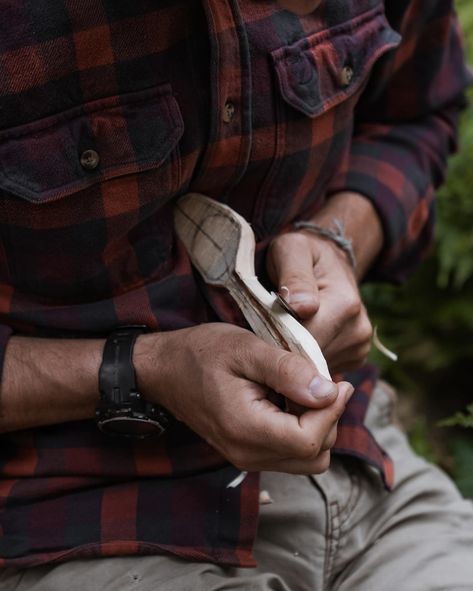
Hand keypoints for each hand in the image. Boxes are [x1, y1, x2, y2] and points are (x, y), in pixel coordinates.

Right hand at [134, 324, 353, 473]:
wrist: (164, 370)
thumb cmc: (201, 353)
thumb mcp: (246, 349)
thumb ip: (288, 371)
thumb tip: (329, 393)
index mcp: (245, 428)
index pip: (309, 440)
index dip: (332, 412)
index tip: (338, 381)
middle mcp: (247, 453)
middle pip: (313, 456)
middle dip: (328, 419)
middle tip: (326, 383)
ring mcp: (246, 457)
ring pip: (306, 459)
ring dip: (317, 426)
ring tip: (308, 390)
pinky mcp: (247, 452)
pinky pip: (289, 454)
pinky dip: (302, 431)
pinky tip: (293, 401)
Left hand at [266, 230, 372, 373]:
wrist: (329, 259)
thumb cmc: (302, 253)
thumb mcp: (291, 250)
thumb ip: (294, 276)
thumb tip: (301, 307)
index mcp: (343, 304)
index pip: (305, 341)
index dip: (277, 342)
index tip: (256, 336)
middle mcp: (358, 329)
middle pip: (311, 359)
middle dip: (284, 352)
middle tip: (261, 338)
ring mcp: (360, 346)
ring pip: (316, 367)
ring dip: (294, 358)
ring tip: (277, 338)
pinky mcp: (356, 356)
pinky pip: (324, 368)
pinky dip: (306, 362)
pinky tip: (295, 344)